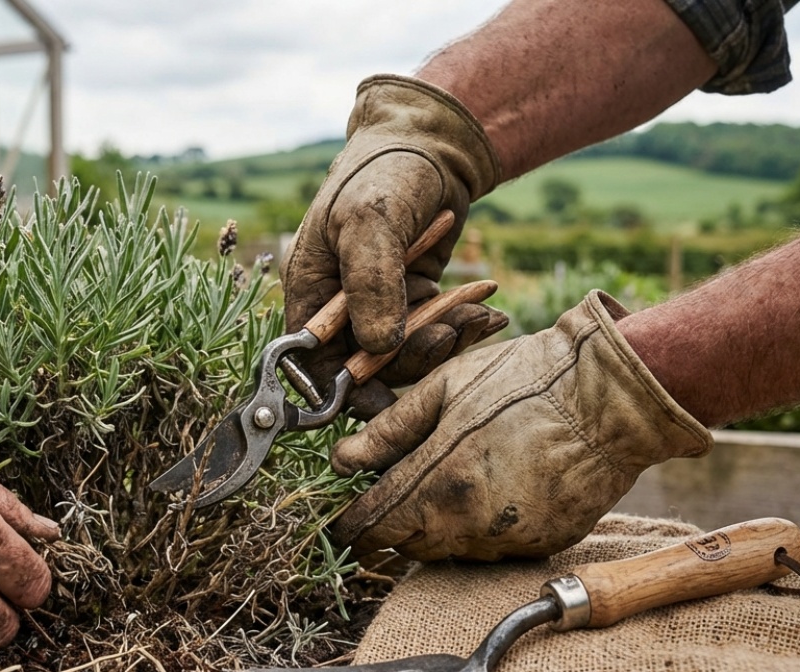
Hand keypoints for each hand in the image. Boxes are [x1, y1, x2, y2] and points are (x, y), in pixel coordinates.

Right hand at [280, 74, 503, 418]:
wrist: (433, 142)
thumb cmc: (385, 173)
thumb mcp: (369, 222)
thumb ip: (370, 285)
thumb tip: (379, 348)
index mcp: (311, 292)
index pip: (314, 364)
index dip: (343, 389)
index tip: (384, 400)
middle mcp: (340, 307)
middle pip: (367, 368)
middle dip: (411, 360)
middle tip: (451, 335)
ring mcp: (380, 305)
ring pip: (408, 355)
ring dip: (445, 342)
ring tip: (482, 317)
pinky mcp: (416, 301)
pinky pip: (435, 332)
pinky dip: (461, 327)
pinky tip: (489, 312)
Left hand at [329, 291, 712, 560]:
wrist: (611, 398)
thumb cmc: (526, 380)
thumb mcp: (445, 389)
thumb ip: (389, 431)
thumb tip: (343, 459)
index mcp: (438, 483)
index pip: (372, 528)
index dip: (351, 525)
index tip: (346, 518)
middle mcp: (470, 525)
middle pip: (407, 546)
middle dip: (395, 524)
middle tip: (402, 487)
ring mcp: (508, 541)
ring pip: (450, 551)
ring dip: (439, 527)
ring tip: (456, 479)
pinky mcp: (541, 544)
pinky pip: (494, 549)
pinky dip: (482, 529)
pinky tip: (496, 489)